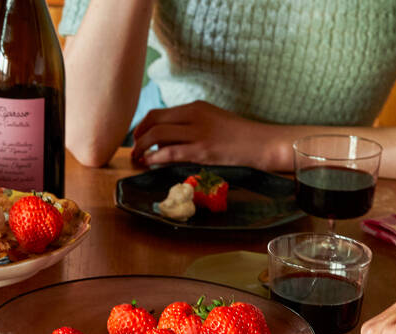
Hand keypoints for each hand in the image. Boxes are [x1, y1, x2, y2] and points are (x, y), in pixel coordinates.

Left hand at [131, 101, 283, 169]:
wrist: (262, 143)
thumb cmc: (239, 137)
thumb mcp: (213, 122)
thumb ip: (191, 127)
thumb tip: (167, 141)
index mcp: (195, 107)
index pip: (159, 113)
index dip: (142, 126)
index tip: (138, 138)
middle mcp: (194, 116)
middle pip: (154, 120)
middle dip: (138, 136)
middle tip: (134, 150)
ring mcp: (198, 133)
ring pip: (157, 134)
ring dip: (142, 147)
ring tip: (138, 159)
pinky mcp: (202, 150)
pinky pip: (170, 152)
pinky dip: (154, 157)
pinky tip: (149, 163)